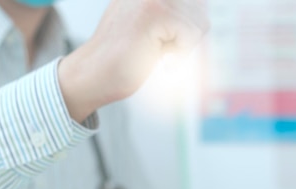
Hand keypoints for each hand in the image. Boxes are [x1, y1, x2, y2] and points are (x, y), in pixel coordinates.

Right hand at [58, 0, 208, 121]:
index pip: (196, 2)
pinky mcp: (154, 11)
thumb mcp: (151, 26)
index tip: (165, 40)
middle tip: (158, 48)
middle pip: (201, 8)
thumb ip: (173, 13)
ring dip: (183, 47)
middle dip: (188, 36)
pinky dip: (180, 55)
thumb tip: (203, 10)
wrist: (93, 74)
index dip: (189, 26)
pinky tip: (158, 60)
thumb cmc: (122, 57)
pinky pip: (191, 34)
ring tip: (155, 52)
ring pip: (199, 21)